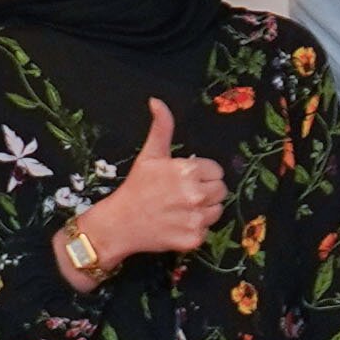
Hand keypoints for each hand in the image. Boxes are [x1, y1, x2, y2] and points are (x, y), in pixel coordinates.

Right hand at [73, 99, 226, 270]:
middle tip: (181, 195)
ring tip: (179, 208)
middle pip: (220, 190)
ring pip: (217, 210)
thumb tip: (157, 101)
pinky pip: (207, 230)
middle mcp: (195, 194)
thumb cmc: (136, 187)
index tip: (183, 179)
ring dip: (203, 210)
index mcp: (188, 171)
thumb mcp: (150, 155)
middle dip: (205, 191)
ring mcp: (195, 218)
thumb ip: (161, 127)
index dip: (201, 174)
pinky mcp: (194, 238)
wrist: (118, 224)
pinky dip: (195, 229)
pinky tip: (177, 224)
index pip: (216, 171)